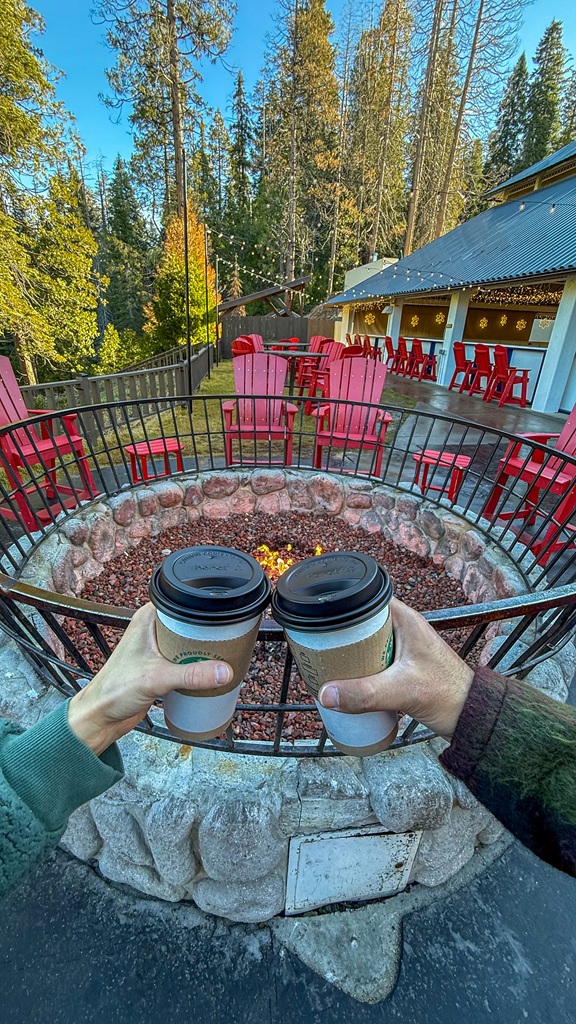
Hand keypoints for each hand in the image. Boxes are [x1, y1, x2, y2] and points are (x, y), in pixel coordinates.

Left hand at [67, 603, 232, 755]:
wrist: (101, 716)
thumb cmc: (115, 690)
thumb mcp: (157, 678)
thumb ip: (191, 675)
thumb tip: (224, 671)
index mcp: (148, 618)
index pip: (183, 603)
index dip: (204, 610)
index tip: (225, 620)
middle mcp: (153, 629)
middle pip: (190, 624)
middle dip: (209, 635)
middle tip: (230, 642)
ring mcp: (156, 648)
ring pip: (189, 643)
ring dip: (204, 652)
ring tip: (224, 657)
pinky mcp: (160, 666)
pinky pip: (185, 660)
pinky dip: (197, 665)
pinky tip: (210, 672)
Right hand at [318, 597, 473, 740]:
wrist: (471, 716)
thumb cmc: (448, 695)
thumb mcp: (401, 691)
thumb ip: (364, 693)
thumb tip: (327, 694)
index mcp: (405, 620)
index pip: (366, 601)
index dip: (342, 607)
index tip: (321, 622)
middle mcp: (403, 629)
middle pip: (362, 624)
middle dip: (340, 636)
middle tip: (319, 649)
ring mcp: (403, 648)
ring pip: (366, 644)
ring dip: (349, 655)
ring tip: (327, 665)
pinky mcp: (403, 667)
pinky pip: (373, 661)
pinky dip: (359, 668)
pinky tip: (347, 681)